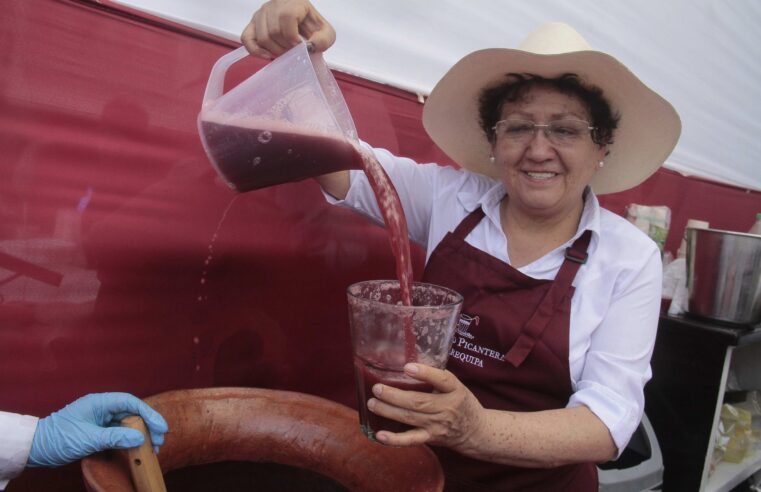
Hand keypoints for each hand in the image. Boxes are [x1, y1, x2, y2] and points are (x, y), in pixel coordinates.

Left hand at [27, 392, 167, 467]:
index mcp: (99, 402)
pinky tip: (138, 448)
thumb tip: (140, 439)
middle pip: (133, 413)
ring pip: (128, 423)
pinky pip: (120, 432)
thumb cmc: (58, 439)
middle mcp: (102, 408)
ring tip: (153, 448)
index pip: (131, 403)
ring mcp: (100, 419)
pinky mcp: (98, 430)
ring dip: (141, 435)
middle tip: (160, 441)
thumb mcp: (89, 439)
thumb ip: (115, 437)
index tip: (161, 427)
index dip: (149, 414)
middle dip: (148, 426)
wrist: (36, 448)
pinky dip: (130, 440)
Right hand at [240, 0, 335, 57]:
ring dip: (274, 50)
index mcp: (294, 2)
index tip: (300, 45)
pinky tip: (267, 56)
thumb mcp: (326, 33)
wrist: (304, 26)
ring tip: (284, 51)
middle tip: (293, 50)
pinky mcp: (253, 24)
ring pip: (262, 36)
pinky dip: (255, 50)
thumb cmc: (313, 29)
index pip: (287, 17)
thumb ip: (324, 39)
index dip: (293, 36)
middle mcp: (274, 4)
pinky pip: (246, 38)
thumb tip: (309, 46)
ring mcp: (261, 13)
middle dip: (285, 46)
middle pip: (274, 30)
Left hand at [367, 363, 485, 452]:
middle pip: (418, 402)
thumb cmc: (462, 403)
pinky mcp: (430, 438)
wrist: (476, 431)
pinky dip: (395, 439)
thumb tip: (411, 358)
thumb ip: (437, 376)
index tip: (407, 367)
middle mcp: (446, 408)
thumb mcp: (456, 385)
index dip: (425, 373)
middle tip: (377, 388)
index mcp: (454, 390)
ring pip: (410, 418)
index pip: (442, 380)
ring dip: (388, 411)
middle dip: (394, 395)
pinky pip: (411, 440)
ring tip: (372, 403)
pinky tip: (379, 435)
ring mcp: (437, 425)